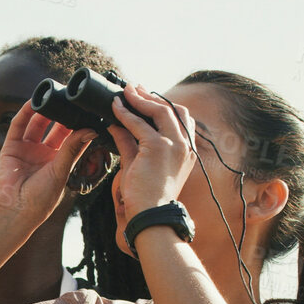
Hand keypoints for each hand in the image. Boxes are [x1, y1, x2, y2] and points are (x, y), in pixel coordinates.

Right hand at [0, 105, 94, 228]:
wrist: (14, 210)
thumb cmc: (39, 200)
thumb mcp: (61, 172)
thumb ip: (72, 149)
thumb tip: (91, 130)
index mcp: (59, 163)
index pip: (72, 139)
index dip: (79, 125)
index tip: (88, 111)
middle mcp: (44, 154)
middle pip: (55, 128)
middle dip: (63, 114)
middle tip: (72, 99)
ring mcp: (27, 149)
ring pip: (37, 124)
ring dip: (45, 110)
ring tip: (55, 96)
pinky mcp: (11, 146)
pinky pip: (19, 126)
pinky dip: (25, 113)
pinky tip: (34, 102)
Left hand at [106, 84, 199, 254]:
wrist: (150, 215)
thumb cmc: (146, 196)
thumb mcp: (139, 163)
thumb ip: (129, 142)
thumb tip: (115, 125)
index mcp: (187, 151)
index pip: (182, 118)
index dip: (164, 104)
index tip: (147, 97)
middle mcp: (185, 145)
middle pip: (172, 109)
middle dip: (152, 96)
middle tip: (134, 88)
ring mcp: (174, 145)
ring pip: (158, 110)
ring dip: (140, 98)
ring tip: (125, 92)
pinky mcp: (157, 147)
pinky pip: (139, 123)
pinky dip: (126, 112)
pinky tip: (116, 107)